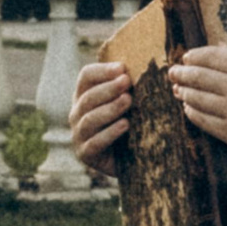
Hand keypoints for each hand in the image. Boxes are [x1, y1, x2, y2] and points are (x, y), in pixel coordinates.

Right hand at [70, 61, 132, 176]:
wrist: (131, 159)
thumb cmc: (131, 125)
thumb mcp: (130, 104)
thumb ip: (131, 87)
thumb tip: (149, 65)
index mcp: (85, 95)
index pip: (86, 77)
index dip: (102, 71)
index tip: (122, 68)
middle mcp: (77, 113)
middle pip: (88, 96)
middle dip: (108, 88)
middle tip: (127, 82)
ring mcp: (78, 135)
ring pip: (90, 118)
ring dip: (110, 108)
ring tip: (128, 101)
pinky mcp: (85, 154)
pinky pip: (95, 142)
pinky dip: (110, 133)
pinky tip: (125, 124)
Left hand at [169, 46, 226, 163]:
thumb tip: (218, 48)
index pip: (214, 57)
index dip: (195, 56)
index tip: (187, 57)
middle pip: (201, 77)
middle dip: (182, 73)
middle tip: (173, 72)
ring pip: (198, 98)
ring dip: (183, 92)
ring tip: (177, 89)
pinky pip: (203, 121)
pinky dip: (192, 112)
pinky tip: (188, 108)